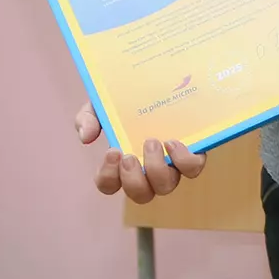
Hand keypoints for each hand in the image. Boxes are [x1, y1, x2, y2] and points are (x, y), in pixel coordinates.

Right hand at [75, 103, 204, 203]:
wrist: (158, 83)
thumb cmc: (125, 102)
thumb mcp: (100, 106)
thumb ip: (87, 119)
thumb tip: (86, 138)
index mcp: (122, 164)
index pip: (109, 185)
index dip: (108, 176)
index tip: (112, 151)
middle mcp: (147, 171)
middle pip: (141, 195)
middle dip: (133, 179)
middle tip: (129, 155)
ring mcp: (171, 164)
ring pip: (166, 187)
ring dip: (156, 170)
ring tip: (152, 142)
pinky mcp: (192, 153)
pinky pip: (192, 169)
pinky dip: (184, 160)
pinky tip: (172, 142)